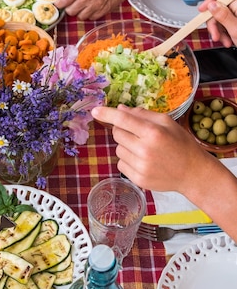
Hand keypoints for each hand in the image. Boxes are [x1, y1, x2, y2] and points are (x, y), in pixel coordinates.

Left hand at [55, 0, 129, 20]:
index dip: (58, 3)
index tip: (58, 3)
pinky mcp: (103, 11)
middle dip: (69, 8)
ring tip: (82, 5)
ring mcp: (96, 6)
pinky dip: (89, 15)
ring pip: (80, 17)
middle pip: (70, 11)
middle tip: (71, 3)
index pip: (64, 0)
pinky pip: (91, 18)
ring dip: (79, 12)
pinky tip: (91, 8)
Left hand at [92, 104, 209, 192]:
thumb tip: (120, 109)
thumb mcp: (167, 122)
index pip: (122, 119)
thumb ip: (143, 114)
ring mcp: (140, 166)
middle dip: (123, 130)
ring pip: (117, 149)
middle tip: (138, 133)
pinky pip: (121, 164)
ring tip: (144, 149)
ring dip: (126, 146)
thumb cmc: (181, 144)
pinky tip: (143, 161)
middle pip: (117, 133)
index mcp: (152, 132)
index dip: (107, 113)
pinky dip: (128, 160)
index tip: (95, 110)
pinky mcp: (137, 179)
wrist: (192, 172)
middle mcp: (144, 150)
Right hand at [198, 0, 236, 46]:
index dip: (210, 0)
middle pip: (218, 6)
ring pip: (221, 16)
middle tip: (215, 35)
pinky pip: (226, 21)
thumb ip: (223, 16)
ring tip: (224, 41)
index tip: (202, 11)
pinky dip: (224, 31)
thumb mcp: (235, 29)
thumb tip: (211, 5)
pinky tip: (228, 39)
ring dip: (219, 30)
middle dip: (214, 22)